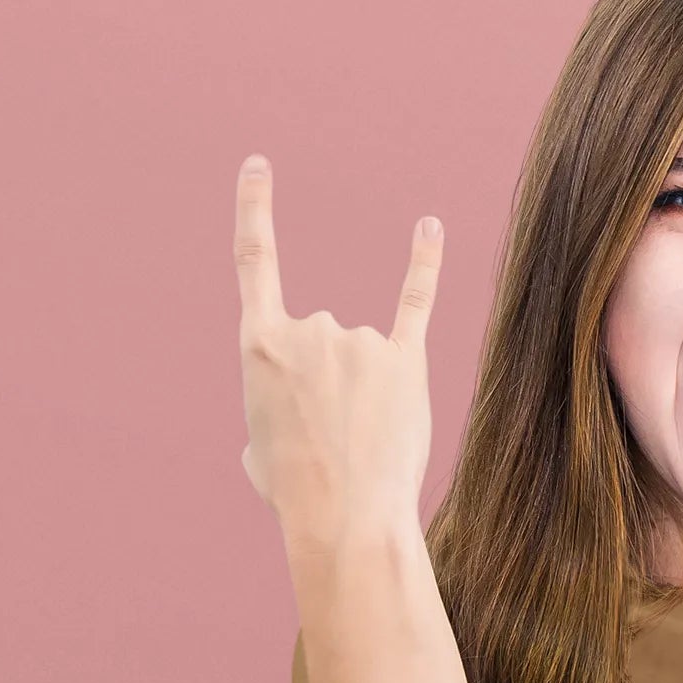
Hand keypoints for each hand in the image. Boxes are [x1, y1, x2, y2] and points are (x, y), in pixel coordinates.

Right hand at [234, 154, 441, 552]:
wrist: (345, 517)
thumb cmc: (295, 490)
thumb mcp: (257, 445)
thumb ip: (271, 406)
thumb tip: (296, 407)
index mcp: (259, 344)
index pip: (254, 260)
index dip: (255, 207)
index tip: (259, 166)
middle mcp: (309, 329)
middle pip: (320, 341)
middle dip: (325, 390)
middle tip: (327, 441)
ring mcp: (359, 341)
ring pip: (362, 356)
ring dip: (362, 398)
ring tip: (360, 443)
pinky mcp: (405, 360)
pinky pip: (415, 302)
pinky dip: (424, 263)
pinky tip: (429, 228)